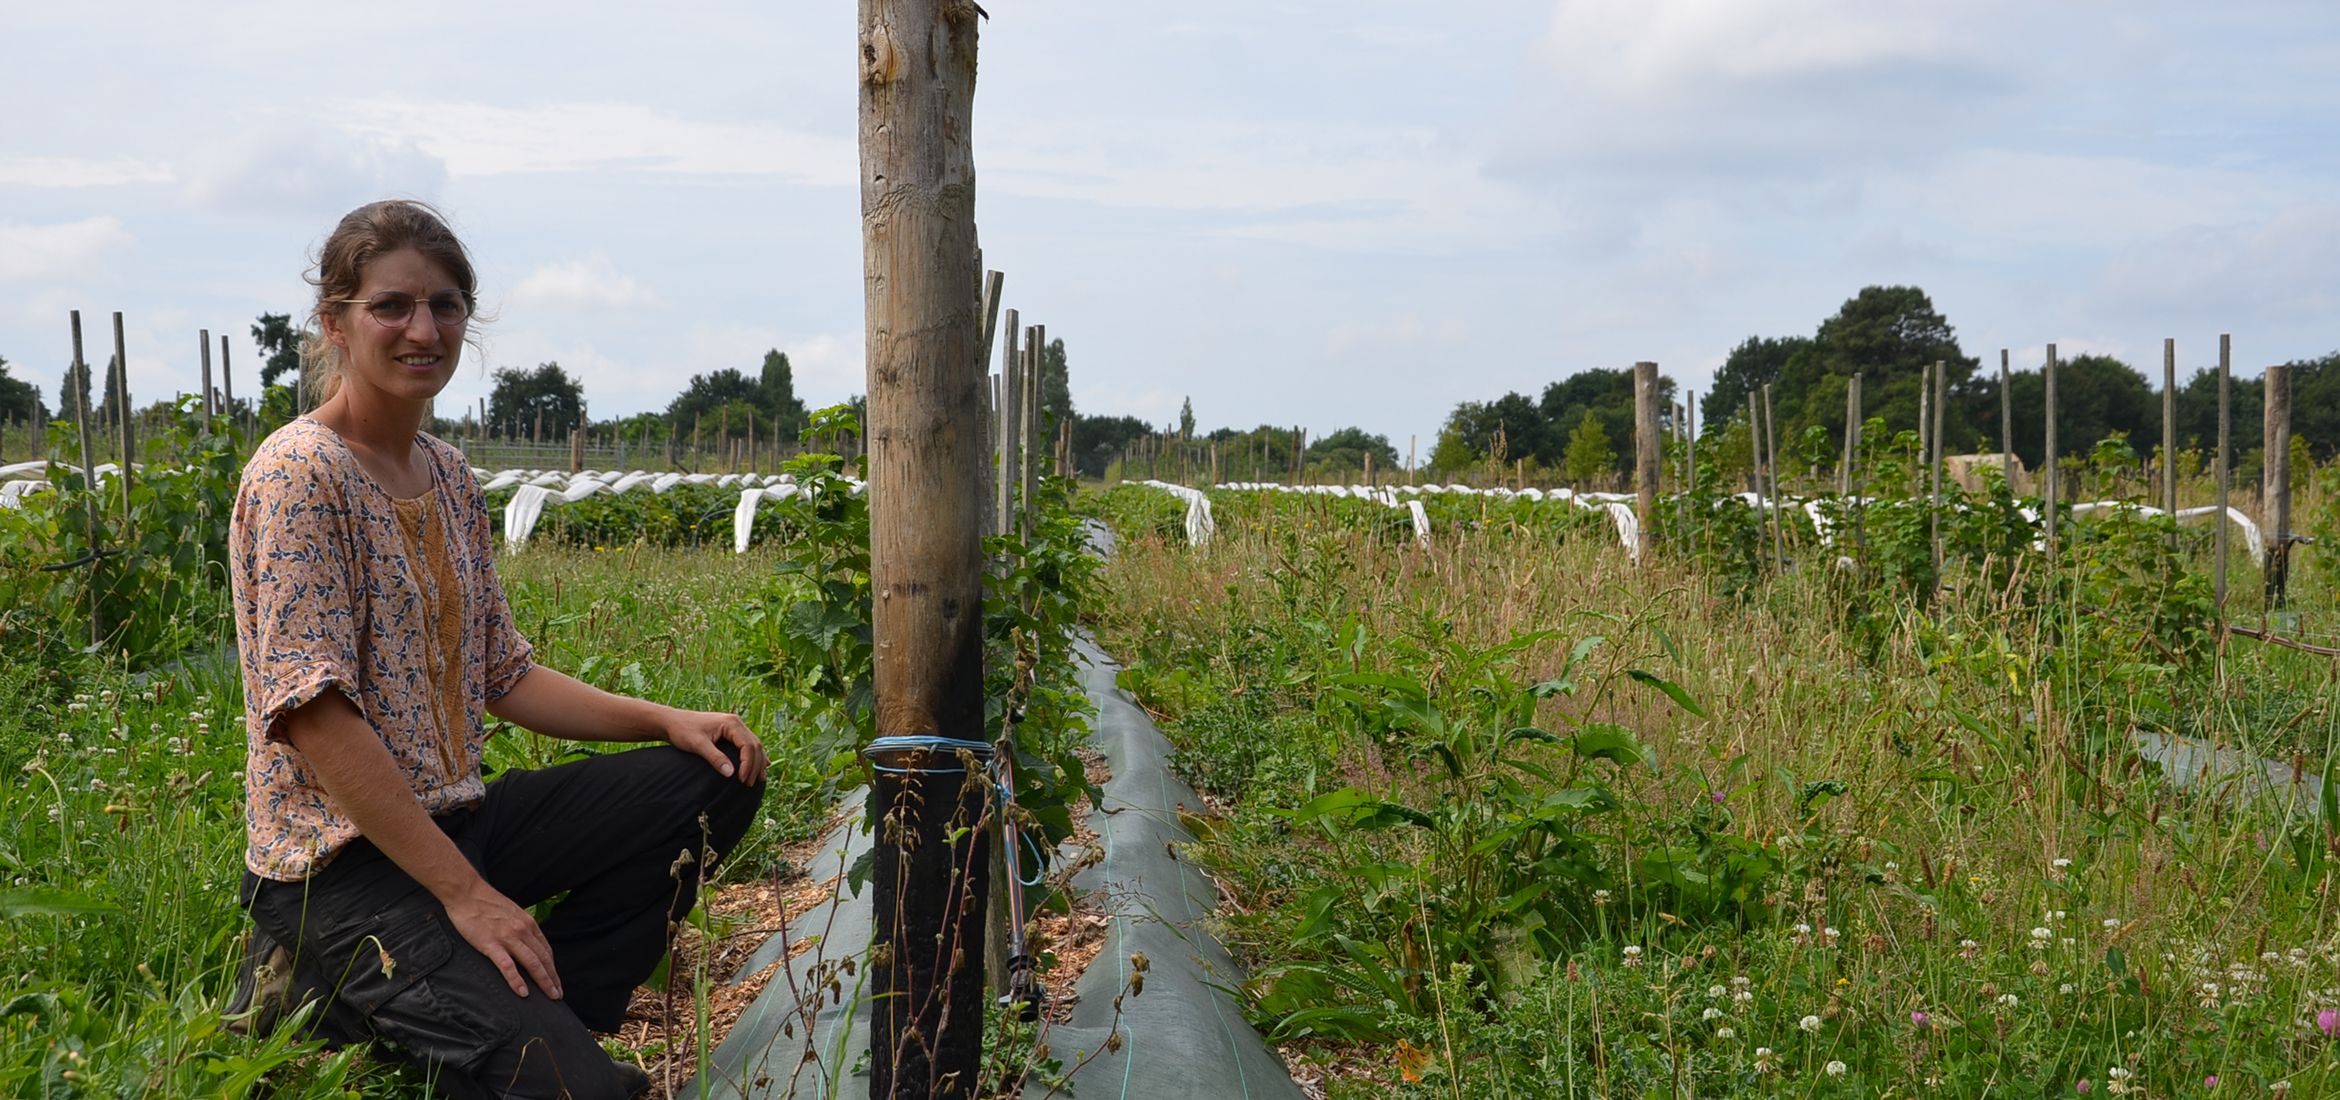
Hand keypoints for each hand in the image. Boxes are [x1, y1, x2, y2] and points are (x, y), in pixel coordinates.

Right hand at [443, 882, 562, 999]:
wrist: (467, 893)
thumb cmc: (487, 903)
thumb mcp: (512, 913)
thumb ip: (521, 927)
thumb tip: (528, 942)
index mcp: (528, 923)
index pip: (546, 950)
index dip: (552, 967)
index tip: (556, 980)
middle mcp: (523, 930)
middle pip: (543, 959)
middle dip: (553, 978)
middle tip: (558, 995)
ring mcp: (508, 937)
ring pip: (532, 963)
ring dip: (543, 982)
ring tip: (549, 996)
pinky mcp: (491, 944)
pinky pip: (507, 966)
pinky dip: (517, 981)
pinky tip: (523, 993)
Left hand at [664, 709, 768, 785]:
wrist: (672, 722)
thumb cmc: (683, 731)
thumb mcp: (698, 745)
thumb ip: (715, 758)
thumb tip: (731, 773)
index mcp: (731, 723)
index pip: (748, 745)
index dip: (748, 764)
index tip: (742, 780)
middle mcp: (736, 723)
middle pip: (755, 745)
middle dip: (755, 765)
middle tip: (749, 784)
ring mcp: (735, 726)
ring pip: (754, 745)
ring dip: (757, 762)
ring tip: (759, 779)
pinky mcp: (731, 732)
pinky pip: (748, 744)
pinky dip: (754, 756)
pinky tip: (761, 765)